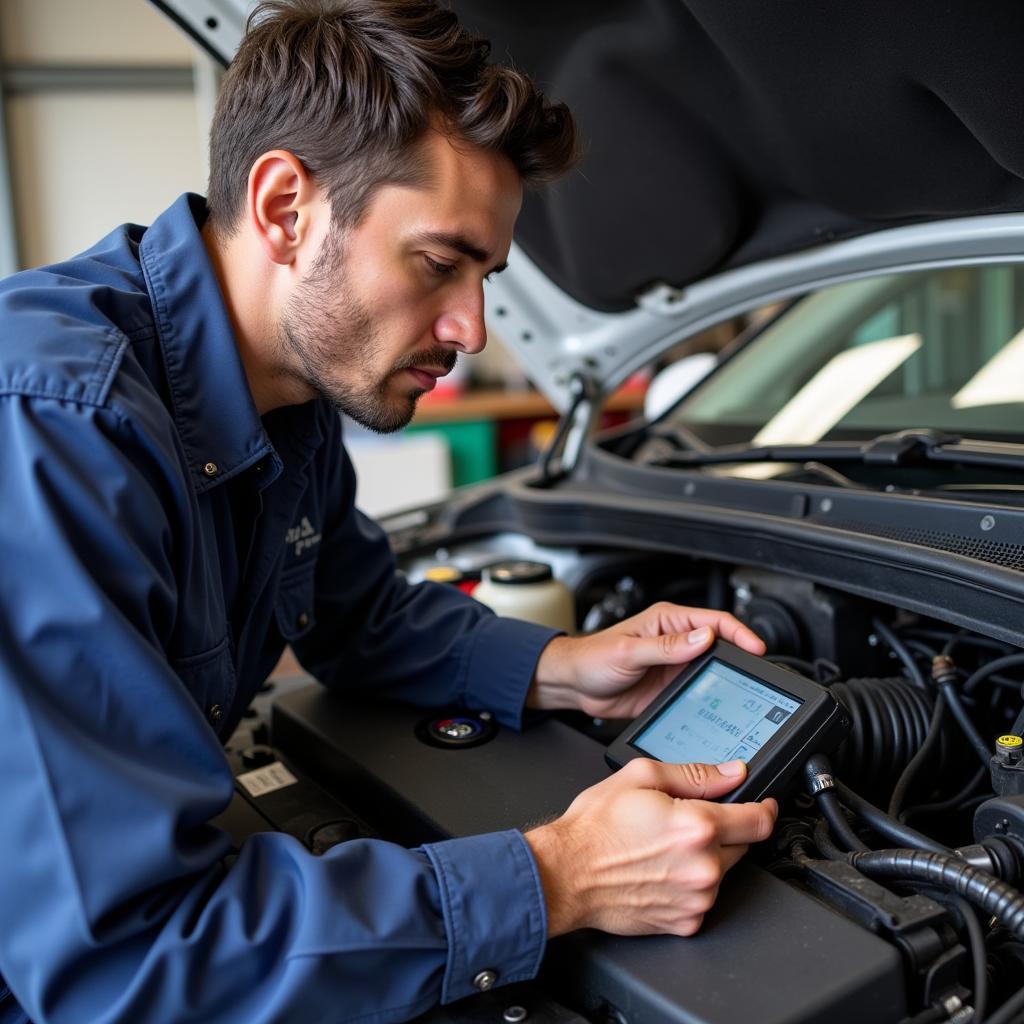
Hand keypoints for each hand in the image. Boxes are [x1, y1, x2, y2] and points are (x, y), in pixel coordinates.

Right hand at [524, 758, 777, 936]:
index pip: (759, 820)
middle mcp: (704, 867)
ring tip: (663, 846)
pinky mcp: (685, 922)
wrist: (566, 874)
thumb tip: (732, 773)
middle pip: (742, 844)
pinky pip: (702, 897)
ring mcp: (697, 899)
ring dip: (705, 857)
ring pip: (722, 871)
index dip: (765, 807)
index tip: (763, 804)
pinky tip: (660, 870)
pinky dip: (689, 883)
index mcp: (698, 826)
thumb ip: (694, 774)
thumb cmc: (595, 828)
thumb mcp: (640, 777)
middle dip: (724, 829)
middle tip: (685, 821)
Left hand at [528, 602, 765, 718]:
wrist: (575, 685)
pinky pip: (700, 692)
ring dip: (728, 681)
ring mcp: (675, 666)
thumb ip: (666, 646)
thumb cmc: (593, 658)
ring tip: (746, 697)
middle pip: (721, 647)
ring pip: (714, 671)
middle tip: (758, 677)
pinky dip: (713, 699)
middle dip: (741, 658)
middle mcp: (676, 641)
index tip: (756, 649)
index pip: (715, 621)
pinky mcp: (671, 689)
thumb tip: (702, 637)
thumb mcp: (629, 651)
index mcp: (668, 621)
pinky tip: (721, 711)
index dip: (739, 633)